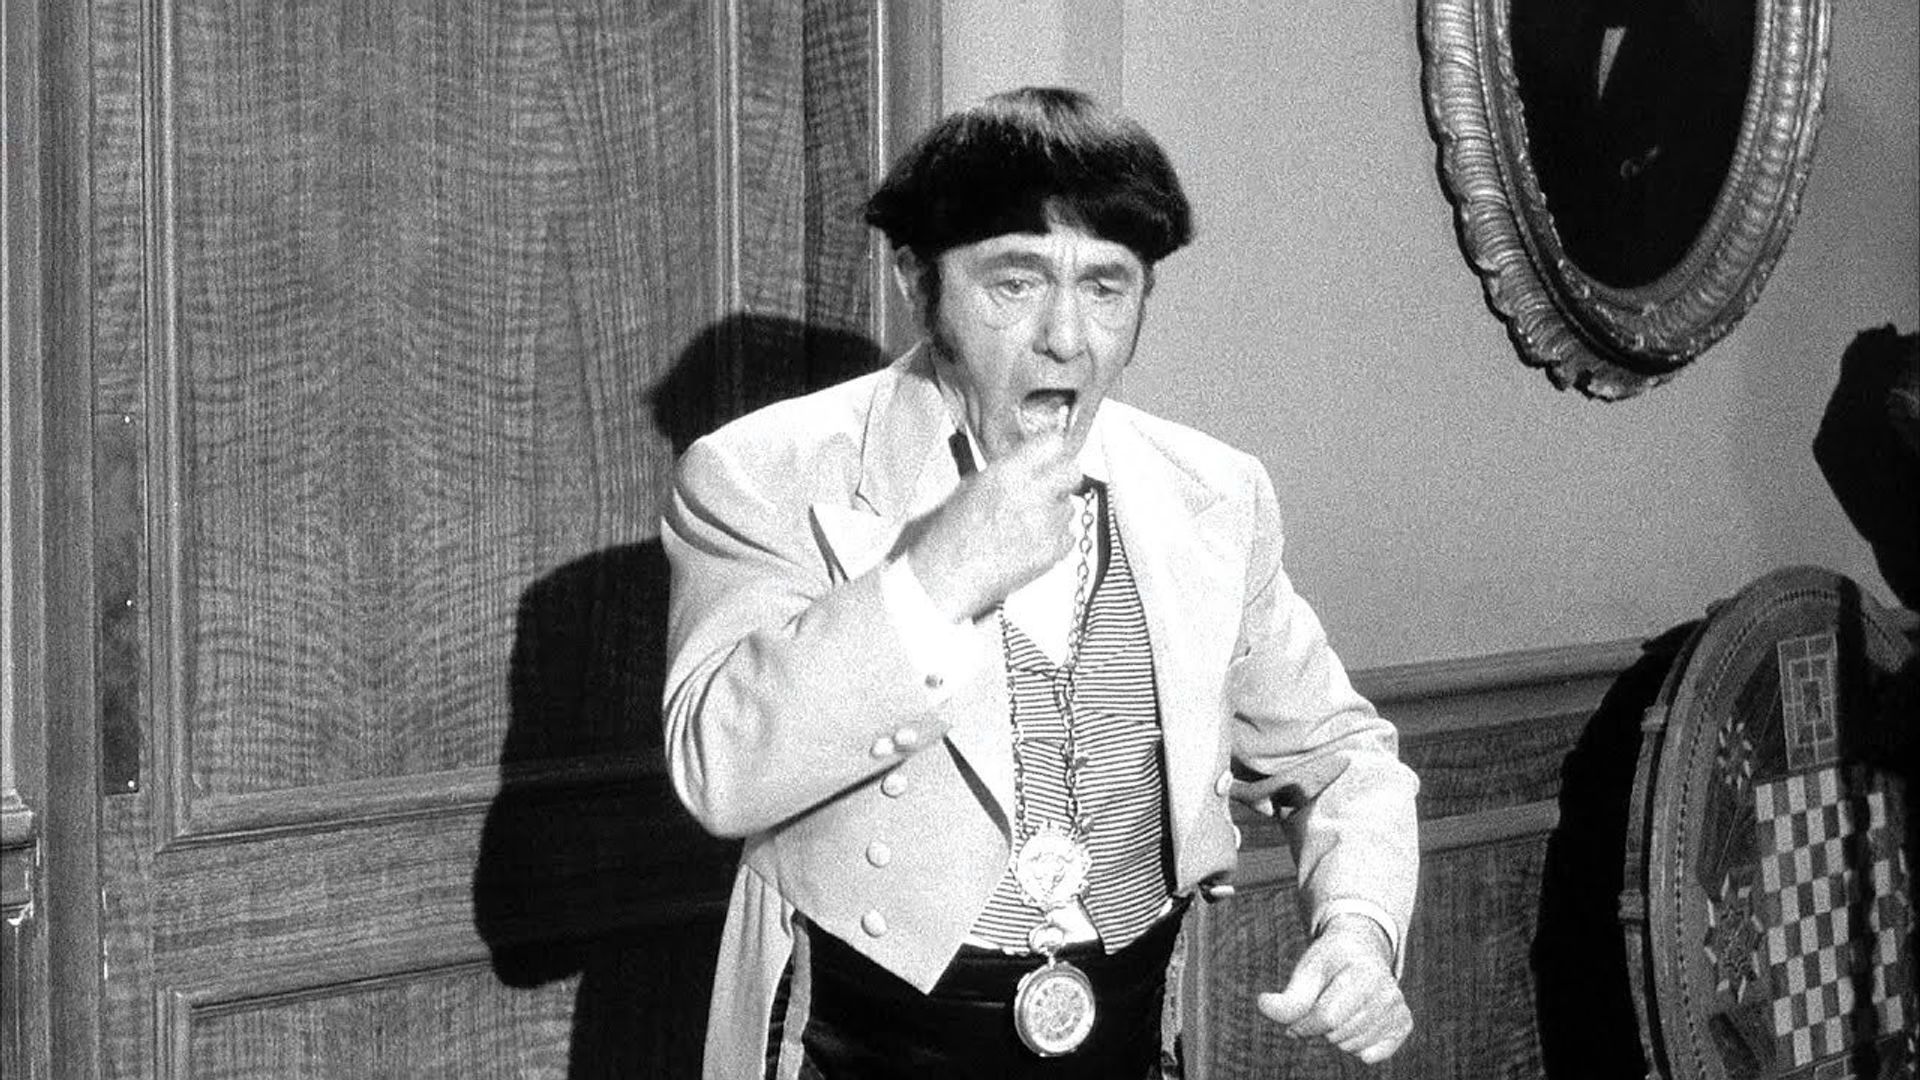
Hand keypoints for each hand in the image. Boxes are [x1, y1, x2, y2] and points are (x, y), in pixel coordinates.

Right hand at [895, 425, 1085, 619]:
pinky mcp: (1053, 552)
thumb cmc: (953, 536)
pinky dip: (1055, 539)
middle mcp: (1030, 496)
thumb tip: (1032, 462)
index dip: (1052, 451)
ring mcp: (1045, 525)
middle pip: (1072, 472)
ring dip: (1055, 513)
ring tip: (1027, 525)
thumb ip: (1007, 471)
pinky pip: (1068, 535)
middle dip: (1063, 478)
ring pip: (1069, 507)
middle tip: (1051, 487)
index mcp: (1006, 475)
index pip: (1052, 443)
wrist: (950, 577)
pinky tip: (1031, 543)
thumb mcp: (972, 487)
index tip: (1051, 457)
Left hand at [1256, 915, 1410, 1064]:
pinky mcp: (1403, 1023)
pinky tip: (1355, 1024)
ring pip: (1353, 1046)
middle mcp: (1388, 992)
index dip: (1304, 1023)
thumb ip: (1289, 995)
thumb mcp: (1308, 970)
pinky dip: (1357, 1046)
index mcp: (1365, 974)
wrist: (1361, 949)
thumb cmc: (1331, 961)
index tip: (1297, 1014)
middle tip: (1324, 1002)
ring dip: (1337, 1034)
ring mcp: (1398, 1009)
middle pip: (1338, 1034)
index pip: (1326, 1018)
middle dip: (1320, 1025)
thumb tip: (1263, 1005)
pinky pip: (1372, 1054)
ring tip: (1341, 1008)